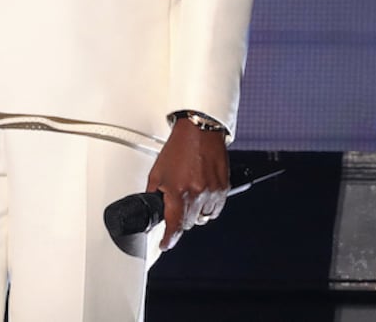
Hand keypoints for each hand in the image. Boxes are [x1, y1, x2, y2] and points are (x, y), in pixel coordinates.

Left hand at [145, 117, 228, 249]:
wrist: (199, 131)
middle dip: (181, 219)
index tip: (165, 244)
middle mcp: (196, 194)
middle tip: (177, 206)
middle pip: (188, 223)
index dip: (168, 239)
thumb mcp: (157, 170)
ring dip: (195, 212)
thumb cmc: (178, 148)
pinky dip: (208, 206)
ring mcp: (212, 192)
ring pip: (203, 218)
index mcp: (177, 191)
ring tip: (190, 193)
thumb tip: (151, 207)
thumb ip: (154, 192)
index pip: (173, 225)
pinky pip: (216, 209)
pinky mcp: (223, 189)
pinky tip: (202, 192)